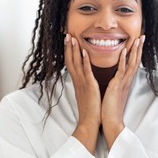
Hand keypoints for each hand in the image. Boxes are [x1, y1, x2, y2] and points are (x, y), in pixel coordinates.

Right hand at [64, 34, 100, 153]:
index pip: (71, 64)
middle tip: (67, 34)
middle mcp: (78, 81)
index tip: (68, 41)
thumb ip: (85, 84)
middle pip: (70, 60)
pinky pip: (86, 72)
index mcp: (77, 82)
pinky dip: (85, 61)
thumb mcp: (86, 94)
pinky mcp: (89, 87)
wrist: (89, 123)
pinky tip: (84, 51)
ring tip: (72, 38)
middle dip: (69, 47)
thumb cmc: (90, 110)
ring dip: (74, 50)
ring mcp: (82, 83)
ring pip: (76, 63)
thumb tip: (86, 78)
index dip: (69, 52)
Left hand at [101, 35, 144, 148]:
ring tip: (137, 39)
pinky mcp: (117, 86)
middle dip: (139, 48)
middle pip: (135, 61)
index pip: (132, 64)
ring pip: (131, 63)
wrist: (111, 122)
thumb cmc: (110, 109)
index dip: (136, 53)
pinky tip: (124, 50)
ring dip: (134, 50)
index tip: (138, 43)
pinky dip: (123, 60)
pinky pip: (121, 70)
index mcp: (125, 82)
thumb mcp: (113, 94)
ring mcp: (123, 83)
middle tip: (143, 36)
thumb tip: (114, 80)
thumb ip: (115, 85)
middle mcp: (126, 81)